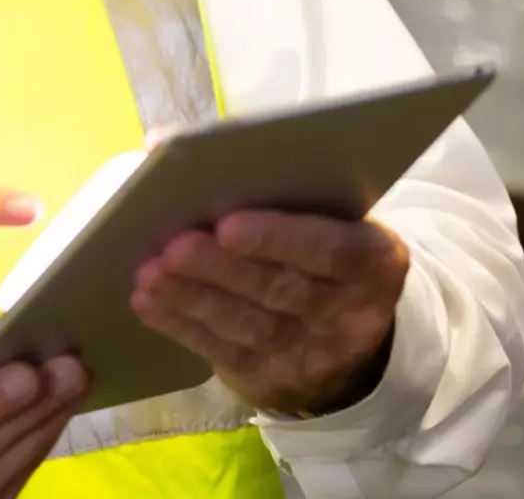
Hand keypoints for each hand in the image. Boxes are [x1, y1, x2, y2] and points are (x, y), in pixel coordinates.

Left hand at [130, 211, 408, 415]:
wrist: (345, 334)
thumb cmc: (319, 251)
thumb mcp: (327, 219)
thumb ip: (277, 189)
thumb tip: (173, 145)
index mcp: (374, 260)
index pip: (330, 249)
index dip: (277, 238)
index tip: (227, 224)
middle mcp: (351, 313)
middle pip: (282, 290)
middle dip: (222, 269)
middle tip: (174, 246)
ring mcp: (313, 354)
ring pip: (250, 325)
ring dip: (193, 297)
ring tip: (150, 273)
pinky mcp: (273, 379)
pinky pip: (225, 353)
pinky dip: (182, 325)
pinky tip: (149, 302)